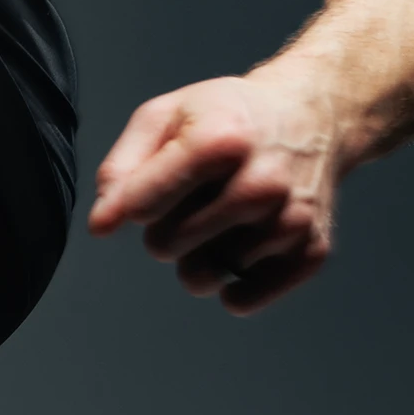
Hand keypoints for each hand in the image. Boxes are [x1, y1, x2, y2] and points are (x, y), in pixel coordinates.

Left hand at [87, 72, 342, 313]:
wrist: (311, 115)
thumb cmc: (229, 115)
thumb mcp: (165, 116)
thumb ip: (123, 166)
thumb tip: (102, 224)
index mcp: (220, 141)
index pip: (142, 205)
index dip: (131, 203)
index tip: (140, 194)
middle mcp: (260, 184)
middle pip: (166, 245)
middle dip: (164, 227)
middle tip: (191, 198)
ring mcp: (290, 221)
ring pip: (202, 276)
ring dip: (199, 255)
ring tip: (219, 217)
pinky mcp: (311, 252)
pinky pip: (243, 299)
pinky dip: (232, 283)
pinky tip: (241, 244)